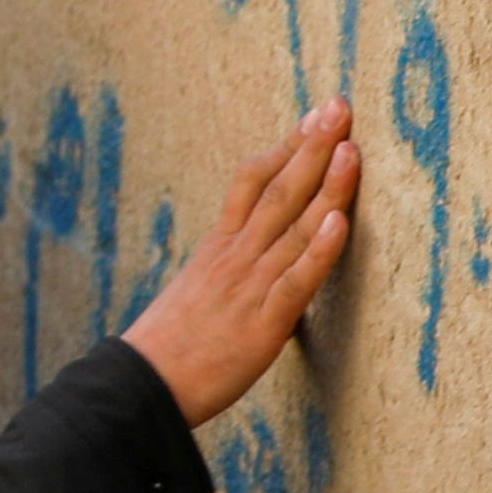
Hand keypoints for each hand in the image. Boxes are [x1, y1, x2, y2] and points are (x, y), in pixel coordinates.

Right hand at [123, 100, 357, 431]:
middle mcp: (235, 257)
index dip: (286, 146)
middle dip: (311, 145)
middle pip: (278, 189)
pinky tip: (339, 222)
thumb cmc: (169, 346)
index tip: (314, 117)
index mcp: (218, 247)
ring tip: (350, 148)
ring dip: (325, 185)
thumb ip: (227, 269)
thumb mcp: (196, 291)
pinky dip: (318, 251)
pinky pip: (295, 281)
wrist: (141, 386)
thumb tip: (253, 256)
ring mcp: (249, 287)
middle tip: (338, 106)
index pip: (253, 181)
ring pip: (293, 226)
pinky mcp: (263, 324)